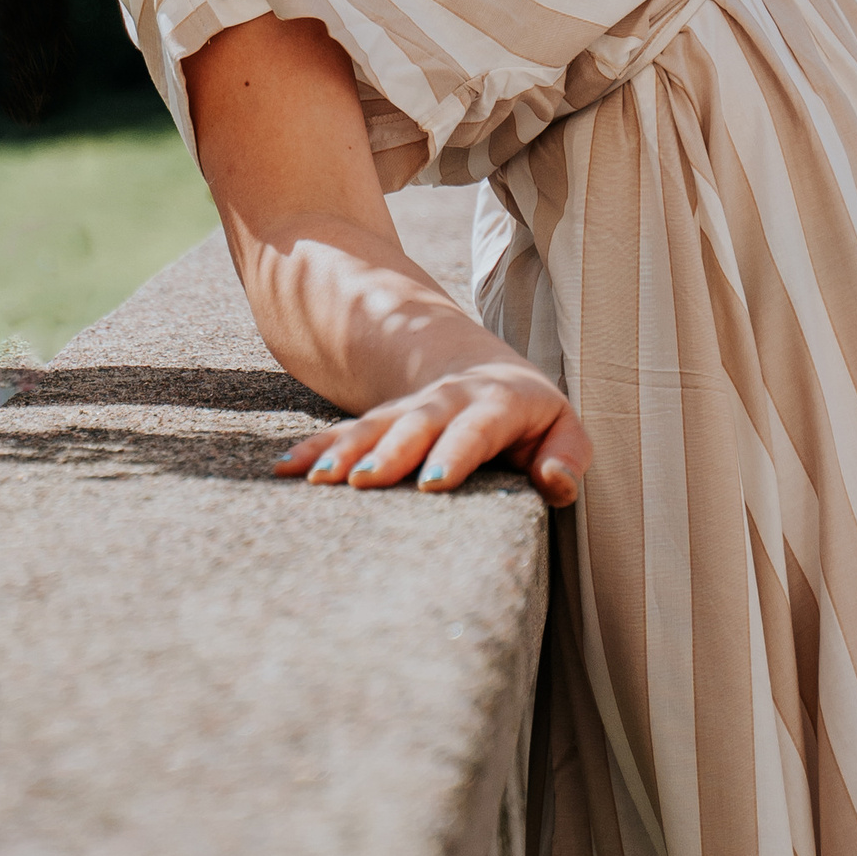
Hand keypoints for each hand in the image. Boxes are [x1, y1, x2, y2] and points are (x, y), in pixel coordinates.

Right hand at [274, 357, 590, 503]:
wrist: (485, 372)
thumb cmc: (534, 419)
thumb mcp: (563, 428)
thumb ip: (568, 455)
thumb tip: (555, 482)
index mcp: (498, 402)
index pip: (477, 427)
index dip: (455, 452)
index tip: (432, 483)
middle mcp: (449, 400)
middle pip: (416, 423)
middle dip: (390, 451)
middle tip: (363, 481)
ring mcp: (410, 409)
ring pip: (375, 425)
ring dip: (346, 450)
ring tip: (319, 478)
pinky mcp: (383, 422)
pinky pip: (346, 433)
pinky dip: (317, 449)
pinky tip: (288, 468)